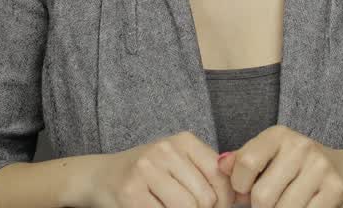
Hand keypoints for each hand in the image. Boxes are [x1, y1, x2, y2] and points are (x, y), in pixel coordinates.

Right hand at [89, 131, 237, 207]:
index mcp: (183, 140)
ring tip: (170, 207)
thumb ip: (208, 174)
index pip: (220, 176)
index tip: (214, 207)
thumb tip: (243, 196)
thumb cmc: (147, 175)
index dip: (224, 201)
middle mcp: (165, 149)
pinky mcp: (130, 192)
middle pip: (205, 198)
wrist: (100, 177)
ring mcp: (146, 169)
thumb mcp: (179, 164)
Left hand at [217, 126, 342, 207]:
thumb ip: (241, 161)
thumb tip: (221, 165)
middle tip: (270, 203)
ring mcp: (321, 167)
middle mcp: (301, 146)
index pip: (245, 163)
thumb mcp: (268, 157)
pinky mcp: (336, 188)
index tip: (245, 191)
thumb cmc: (296, 167)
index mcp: (279, 135)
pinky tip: (304, 207)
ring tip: (287, 204)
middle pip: (262, 196)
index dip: (239, 186)